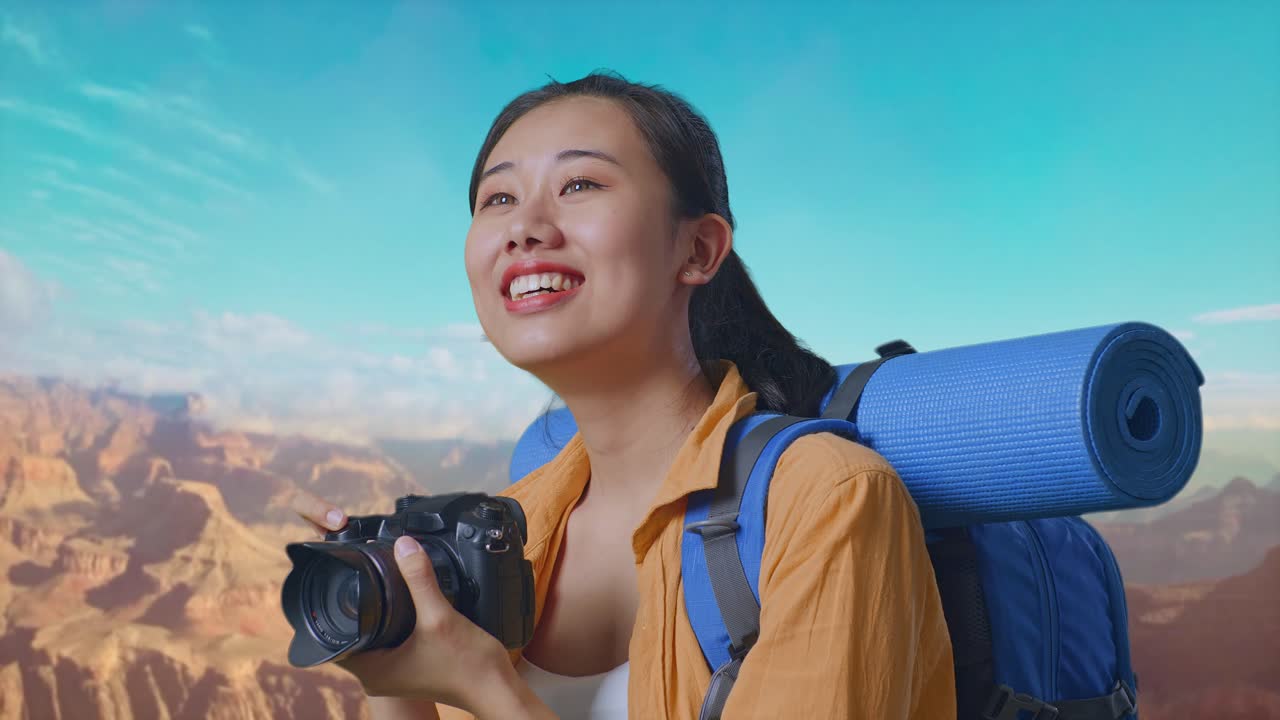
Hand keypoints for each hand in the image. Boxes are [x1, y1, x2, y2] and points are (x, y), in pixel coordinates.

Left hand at [289, 487, 528, 715]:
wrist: (496, 688)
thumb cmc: (468, 665)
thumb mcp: (440, 616)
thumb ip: (420, 579)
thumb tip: (404, 546)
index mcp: (373, 671)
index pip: (334, 639)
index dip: (336, 610)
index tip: (343, 583)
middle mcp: (378, 677)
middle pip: (352, 634)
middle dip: (357, 607)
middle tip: (363, 576)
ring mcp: (394, 674)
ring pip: (371, 638)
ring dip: (375, 615)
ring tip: (382, 586)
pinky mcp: (410, 669)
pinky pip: (388, 643)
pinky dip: (392, 624)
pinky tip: (404, 605)